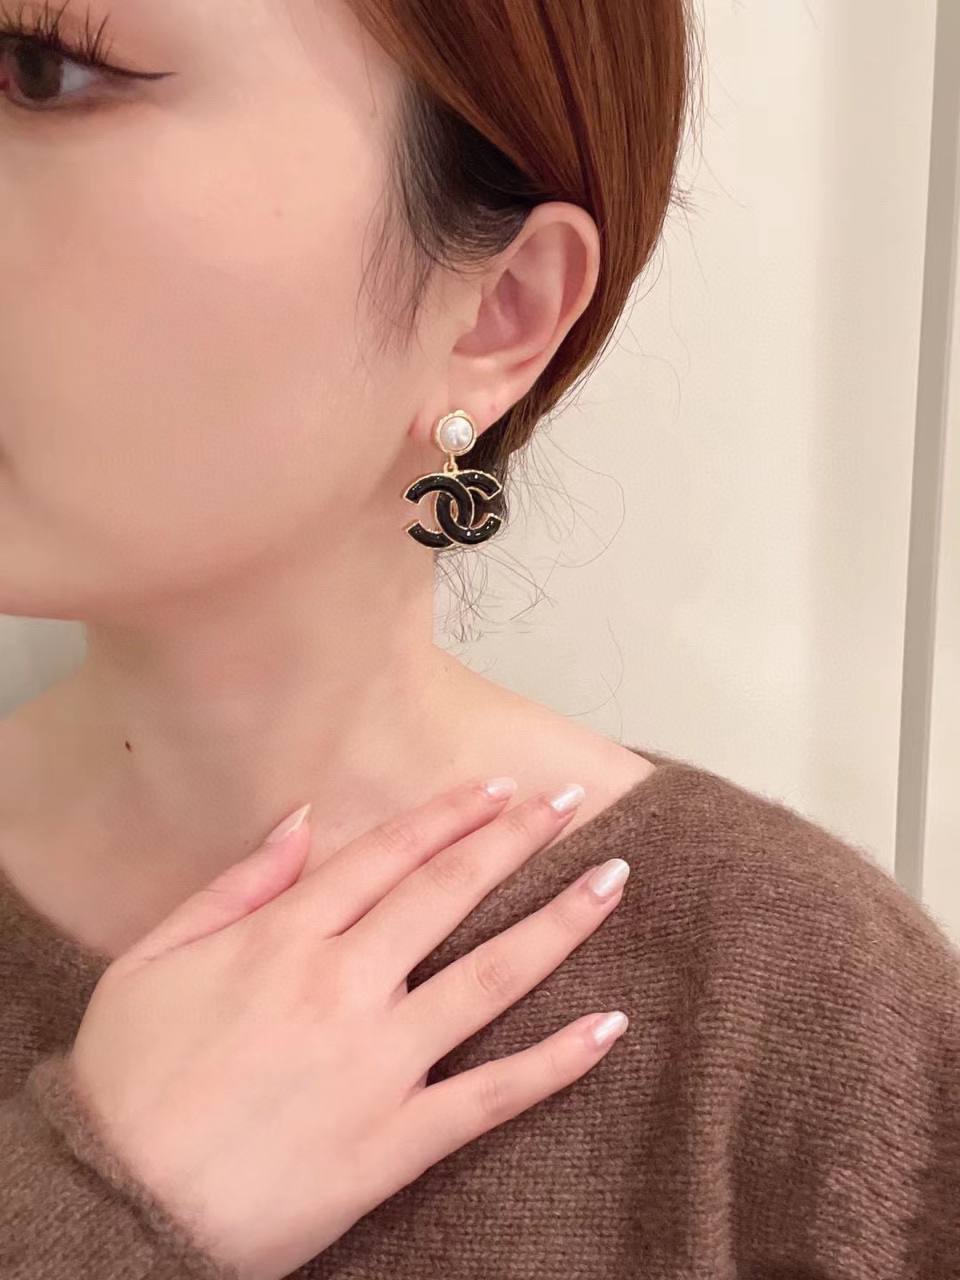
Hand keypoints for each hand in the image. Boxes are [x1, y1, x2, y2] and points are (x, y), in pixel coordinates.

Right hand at [67, 776, 630, 1279]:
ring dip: (559, 923)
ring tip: (613, 881)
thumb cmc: (124, 1083)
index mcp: (285, 938)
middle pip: (448, 895)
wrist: (117, 1209)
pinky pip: (491, 1095)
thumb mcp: (151, 960)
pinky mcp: (396, 1141)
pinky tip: (610, 1027)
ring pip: (489, 977)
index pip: (387, 857)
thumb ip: (233, 886)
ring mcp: (378, 1062)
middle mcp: (344, 984)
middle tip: (570, 801)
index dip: (449, 816)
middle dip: (516, 840)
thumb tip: (301, 821)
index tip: (498, 788)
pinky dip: (556, 1062)